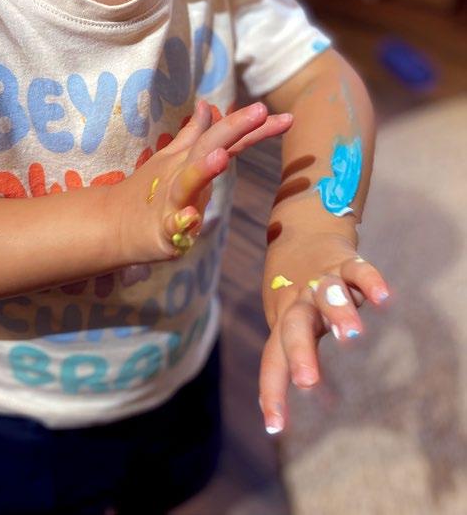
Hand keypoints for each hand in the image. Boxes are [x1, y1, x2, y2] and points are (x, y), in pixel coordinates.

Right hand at [112, 100, 293, 262]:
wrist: (112, 225)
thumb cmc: (147, 192)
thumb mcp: (171, 161)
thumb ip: (192, 134)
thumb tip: (207, 106)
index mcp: (190, 161)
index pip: (226, 140)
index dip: (254, 128)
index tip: (286, 117)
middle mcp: (182, 175)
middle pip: (209, 148)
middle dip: (234, 130)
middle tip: (259, 111)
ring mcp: (170, 201)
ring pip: (188, 183)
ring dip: (203, 169)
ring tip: (220, 157)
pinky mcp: (161, 230)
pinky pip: (174, 227)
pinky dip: (181, 223)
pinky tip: (191, 218)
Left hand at [258, 232, 391, 434]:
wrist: (300, 229)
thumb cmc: (294, 286)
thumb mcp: (288, 317)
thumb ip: (296, 350)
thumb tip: (317, 398)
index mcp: (284, 321)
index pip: (273, 359)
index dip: (271, 391)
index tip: (273, 426)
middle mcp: (300, 302)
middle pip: (294, 328)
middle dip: (300, 354)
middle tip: (307, 382)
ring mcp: (322, 281)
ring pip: (327, 295)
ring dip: (337, 314)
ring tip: (352, 335)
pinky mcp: (344, 261)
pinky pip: (357, 270)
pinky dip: (369, 282)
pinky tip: (382, 298)